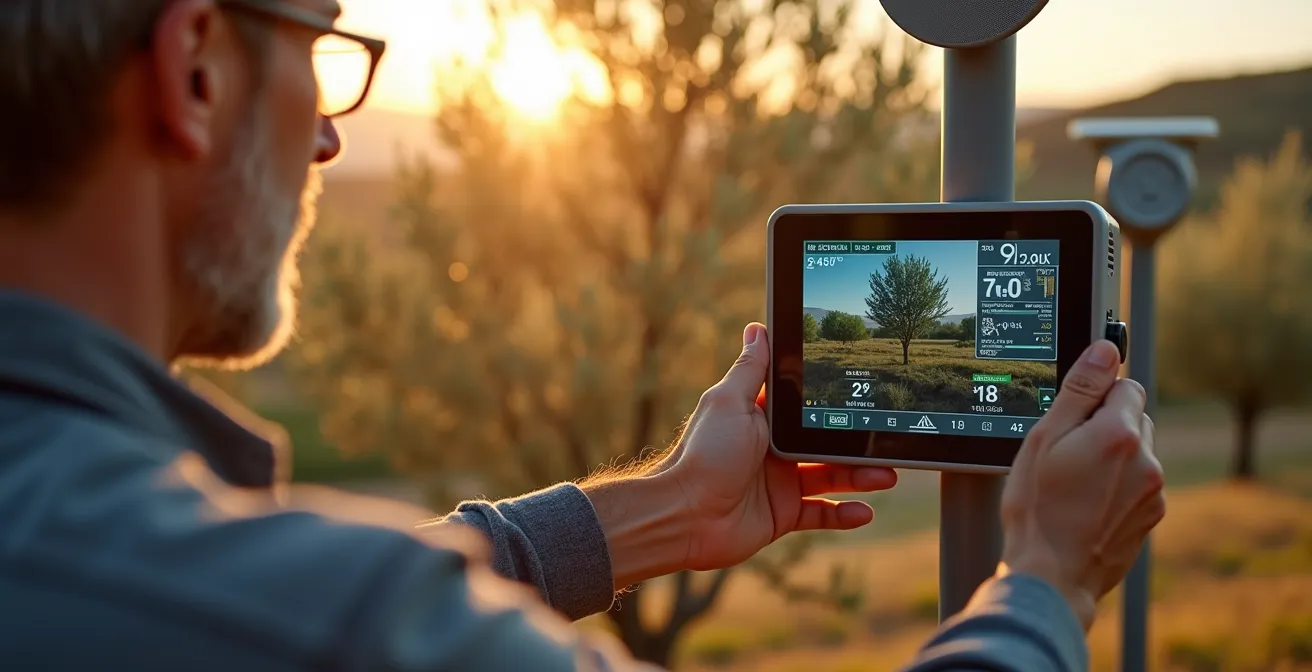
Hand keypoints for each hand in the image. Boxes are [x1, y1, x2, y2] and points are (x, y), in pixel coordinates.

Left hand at [661, 322, 898, 571]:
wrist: (684, 514)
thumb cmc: (704, 454)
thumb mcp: (729, 402)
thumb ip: (751, 369)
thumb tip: (758, 327)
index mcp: (763, 418)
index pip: (806, 403)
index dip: (834, 398)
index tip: (866, 392)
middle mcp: (774, 449)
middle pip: (827, 440)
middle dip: (859, 442)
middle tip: (888, 443)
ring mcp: (779, 482)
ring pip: (832, 476)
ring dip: (861, 476)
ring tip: (886, 476)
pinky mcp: (782, 515)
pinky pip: (821, 513)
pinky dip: (844, 514)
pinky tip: (865, 511)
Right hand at [997, 339, 1165, 630]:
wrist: (1051, 574)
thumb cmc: (1037, 509)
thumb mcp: (1044, 439)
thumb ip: (1079, 391)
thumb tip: (1104, 351)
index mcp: (1119, 434)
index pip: (1124, 384)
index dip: (1094, 397)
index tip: (1071, 419)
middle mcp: (1146, 460)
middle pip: (1134, 417)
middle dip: (1106, 425)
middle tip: (1067, 452)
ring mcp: (1153, 491)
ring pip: (1137, 451)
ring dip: (1113, 456)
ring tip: (1075, 482)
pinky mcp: (1152, 514)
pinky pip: (1139, 482)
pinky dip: (1118, 485)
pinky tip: (1086, 502)